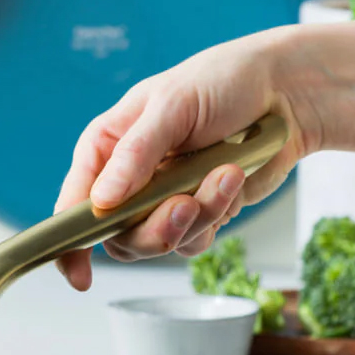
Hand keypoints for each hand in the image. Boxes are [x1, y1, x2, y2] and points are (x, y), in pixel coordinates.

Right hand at [54, 28, 312, 290]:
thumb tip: (102, 201)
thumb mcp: (172, 105)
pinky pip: (194, 240)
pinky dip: (216, 216)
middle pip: (118, 236)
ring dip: (196, 218)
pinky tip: (232, 181)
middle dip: (154, 229)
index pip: (74, 204)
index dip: (70, 242)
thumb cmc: (221, 80)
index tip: (80, 274)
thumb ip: (135, 154)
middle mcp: (126, 179)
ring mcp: (161, 199)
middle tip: (186, 205)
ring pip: (159, 242)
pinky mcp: (197, 211)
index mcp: (105, 148)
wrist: (284, 90)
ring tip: (225, 176)